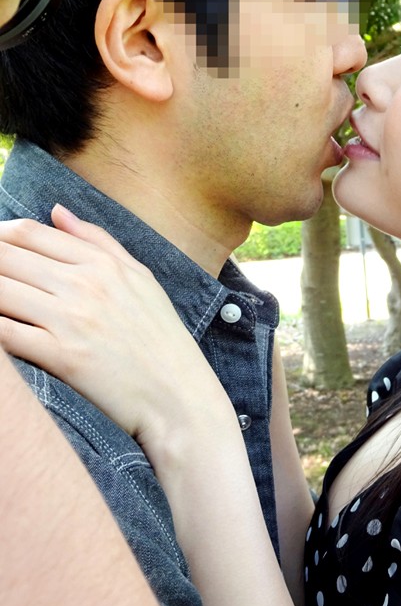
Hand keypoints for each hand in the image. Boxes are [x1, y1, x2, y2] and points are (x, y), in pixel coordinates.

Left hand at [0, 206, 226, 445]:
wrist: (178, 394)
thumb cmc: (162, 338)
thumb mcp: (141, 278)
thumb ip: (98, 241)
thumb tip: (57, 211)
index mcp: (102, 263)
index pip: (29, 234)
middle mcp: (84, 285)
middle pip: (6, 257)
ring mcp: (71, 320)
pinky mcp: (61, 357)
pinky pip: (5, 334)